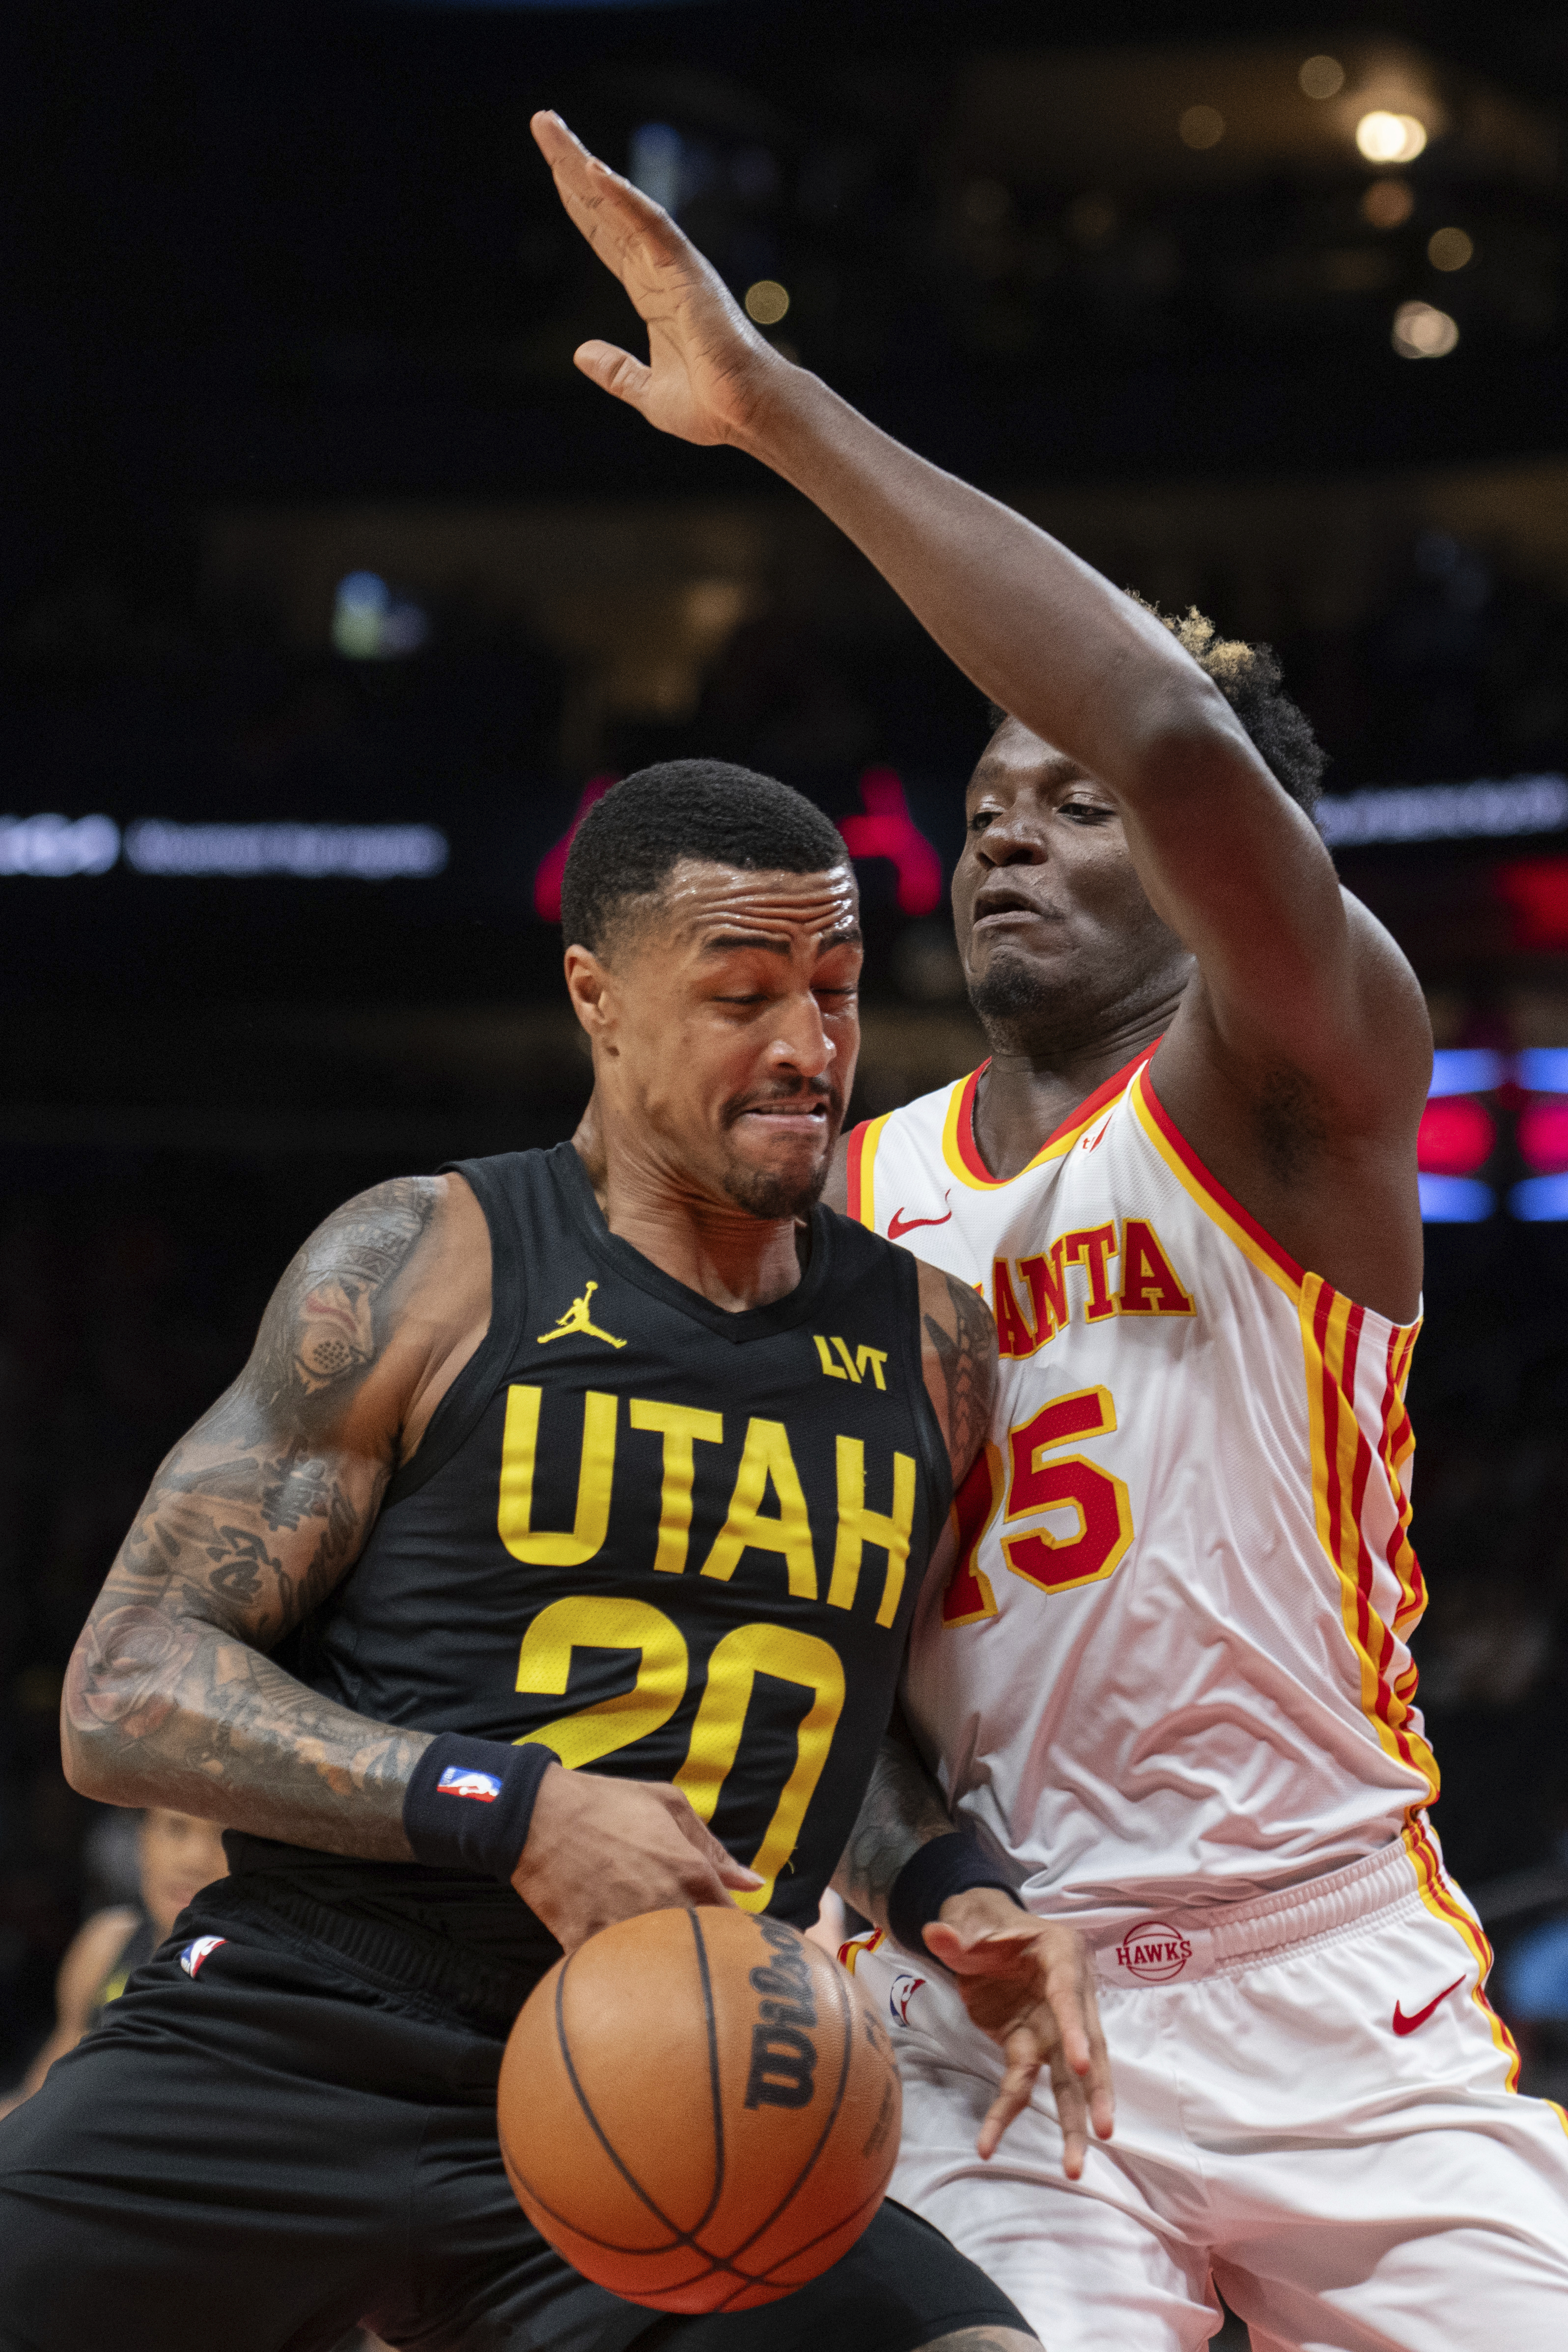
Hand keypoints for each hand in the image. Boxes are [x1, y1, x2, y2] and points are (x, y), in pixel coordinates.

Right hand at [513, 1763, 762, 1951]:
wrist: (539, 1816)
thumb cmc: (608, 1805)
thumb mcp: (670, 1806)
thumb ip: (715, 1848)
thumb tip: (753, 1883)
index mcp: (691, 1872)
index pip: (736, 1923)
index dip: (736, 1934)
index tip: (729, 1937)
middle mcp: (665, 1906)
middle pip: (704, 1951)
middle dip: (704, 1953)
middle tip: (696, 1949)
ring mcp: (626, 1929)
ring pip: (663, 1970)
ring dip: (667, 1970)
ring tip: (661, 1961)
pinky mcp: (588, 1946)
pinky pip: (614, 1974)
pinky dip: (620, 1976)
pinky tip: (621, 1969)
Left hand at [529, 109, 787, 446]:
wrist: (747, 414)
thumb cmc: (711, 406)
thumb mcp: (646, 392)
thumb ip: (616, 371)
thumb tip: (580, 353)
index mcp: (651, 292)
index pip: (605, 236)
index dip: (578, 202)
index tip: (554, 170)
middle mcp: (659, 269)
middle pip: (605, 208)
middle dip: (571, 166)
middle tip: (543, 121)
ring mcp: (673, 265)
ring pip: (620, 204)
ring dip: (583, 165)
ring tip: (550, 127)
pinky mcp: (687, 271)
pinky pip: (651, 225)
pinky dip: (624, 198)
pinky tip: (593, 171)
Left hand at [923, 1889, 1113, 2172]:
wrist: (982, 1932)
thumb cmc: (986, 1924)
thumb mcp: (969, 1922)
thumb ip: (955, 1933)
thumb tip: (935, 1934)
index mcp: (1061, 1955)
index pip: (1069, 1995)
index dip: (1075, 2029)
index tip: (1080, 2064)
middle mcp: (1067, 1996)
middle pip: (1085, 2049)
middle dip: (1095, 2091)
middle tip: (1103, 2130)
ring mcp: (1052, 2027)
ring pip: (1066, 2080)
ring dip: (1071, 2122)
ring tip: (1073, 2168)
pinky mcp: (1030, 2046)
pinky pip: (1024, 2083)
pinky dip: (1009, 2113)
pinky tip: (990, 2141)